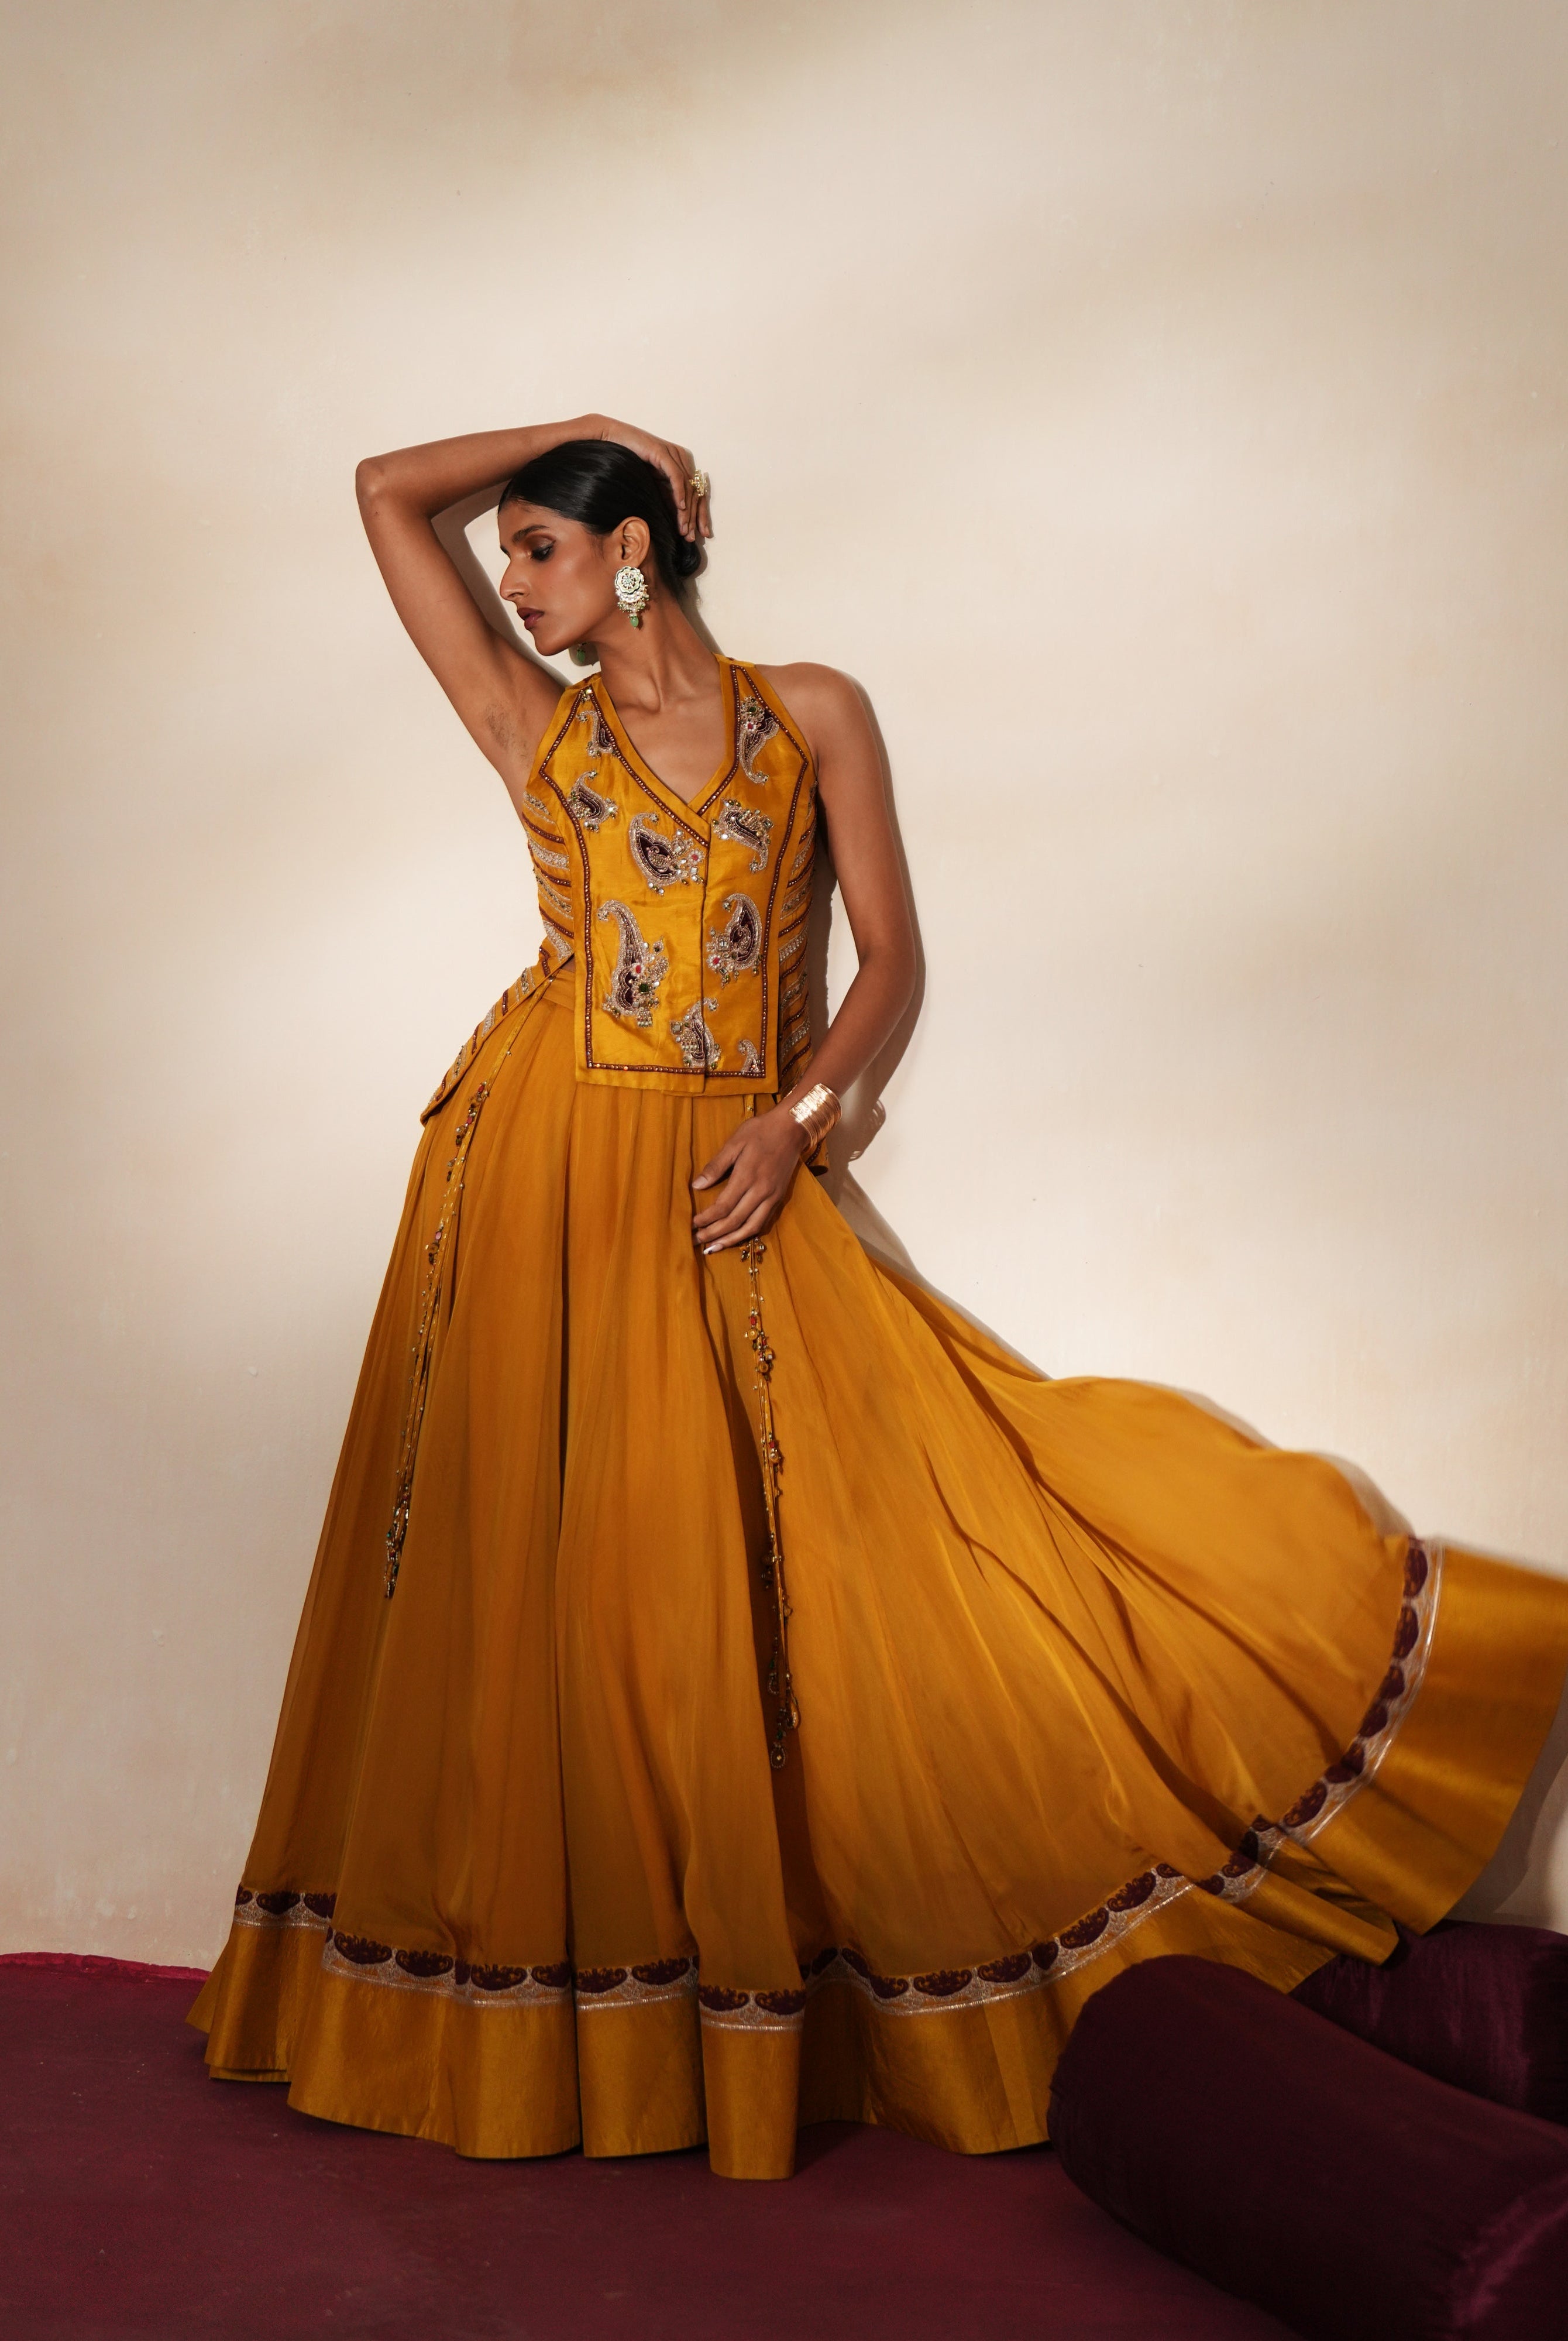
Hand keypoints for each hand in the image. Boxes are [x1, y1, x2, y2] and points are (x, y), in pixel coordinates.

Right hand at [587, 414, 712, 541]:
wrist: (611, 440)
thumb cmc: (629, 461)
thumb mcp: (652, 485)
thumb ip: (666, 499)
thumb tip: (678, 523)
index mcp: (681, 464)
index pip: (696, 493)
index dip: (700, 515)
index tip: (701, 535)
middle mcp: (681, 457)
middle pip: (696, 492)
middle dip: (695, 518)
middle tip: (692, 537)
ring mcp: (674, 454)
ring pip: (687, 487)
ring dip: (687, 511)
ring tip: (684, 530)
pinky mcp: (663, 453)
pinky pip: (676, 476)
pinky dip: (680, 493)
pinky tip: (680, 508)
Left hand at [692, 1106, 806, 1252]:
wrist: (792, 1128)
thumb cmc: (760, 1131)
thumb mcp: (734, 1142)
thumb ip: (716, 1166)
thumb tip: (696, 1185)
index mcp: (747, 1176)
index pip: (723, 1206)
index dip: (706, 1219)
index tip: (692, 1224)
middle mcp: (761, 1191)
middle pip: (734, 1221)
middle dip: (714, 1234)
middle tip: (696, 1241)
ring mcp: (772, 1196)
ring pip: (750, 1227)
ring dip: (730, 1240)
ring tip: (713, 1248)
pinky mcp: (779, 1198)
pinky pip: (763, 1222)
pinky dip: (747, 1234)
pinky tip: (735, 1238)